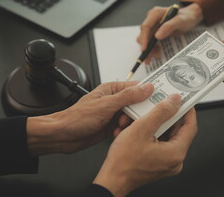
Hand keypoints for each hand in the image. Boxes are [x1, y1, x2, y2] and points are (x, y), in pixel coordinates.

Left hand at [26, 82, 153, 155]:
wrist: (62, 136)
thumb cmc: (77, 117)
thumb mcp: (106, 105)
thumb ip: (128, 96)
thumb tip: (146, 88)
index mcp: (112, 90)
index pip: (137, 87)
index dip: (149, 91)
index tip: (161, 96)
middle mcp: (115, 100)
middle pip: (137, 103)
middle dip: (139, 112)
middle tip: (138, 117)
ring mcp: (114, 114)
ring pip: (133, 117)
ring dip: (131, 123)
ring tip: (121, 126)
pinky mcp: (112, 126)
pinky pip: (126, 127)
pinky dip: (125, 131)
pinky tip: (117, 134)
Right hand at [93, 94, 197, 196]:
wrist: (111, 180)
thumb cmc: (123, 162)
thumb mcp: (142, 129)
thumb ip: (161, 112)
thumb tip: (174, 101)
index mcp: (176, 152)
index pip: (191, 126)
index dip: (187, 110)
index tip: (183, 100)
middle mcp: (174, 160)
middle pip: (177, 130)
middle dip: (165, 117)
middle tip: (158, 106)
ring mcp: (166, 163)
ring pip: (166, 136)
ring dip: (155, 125)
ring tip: (142, 118)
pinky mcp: (158, 164)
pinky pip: (160, 143)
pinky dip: (151, 134)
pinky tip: (138, 129)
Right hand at [137, 3, 203, 63]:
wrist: (190, 17)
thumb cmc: (186, 17)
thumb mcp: (180, 21)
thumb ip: (169, 26)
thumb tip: (157, 36)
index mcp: (156, 13)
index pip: (146, 26)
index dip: (144, 38)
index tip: (144, 49)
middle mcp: (152, 18)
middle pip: (144, 34)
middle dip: (146, 46)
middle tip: (148, 58)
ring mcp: (153, 25)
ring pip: (146, 39)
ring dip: (149, 49)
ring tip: (154, 57)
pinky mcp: (155, 31)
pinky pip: (151, 41)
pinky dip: (153, 48)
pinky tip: (157, 54)